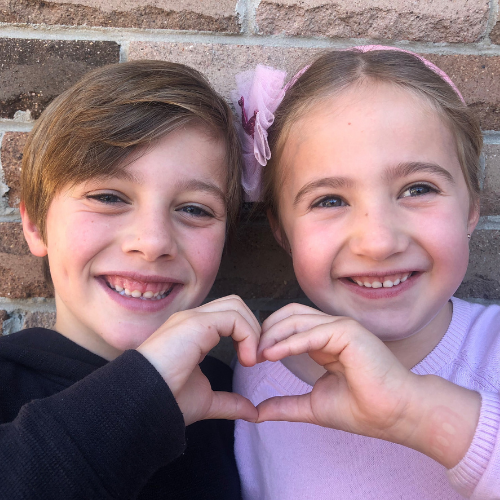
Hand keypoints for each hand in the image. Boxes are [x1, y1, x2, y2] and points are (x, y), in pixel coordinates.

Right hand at [137, 295, 259, 425]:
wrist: (142, 403)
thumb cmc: (166, 400)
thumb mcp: (206, 401)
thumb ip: (229, 402)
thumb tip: (253, 412)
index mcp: (194, 332)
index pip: (229, 316)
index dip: (247, 334)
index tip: (251, 363)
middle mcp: (192, 319)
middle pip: (235, 304)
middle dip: (253, 327)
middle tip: (255, 358)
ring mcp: (192, 318)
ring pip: (236, 306)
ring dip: (252, 331)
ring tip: (251, 360)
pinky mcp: (195, 324)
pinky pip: (234, 317)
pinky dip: (248, 336)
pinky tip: (246, 360)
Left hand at [257, 303, 480, 467]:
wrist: (396, 415)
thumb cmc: (362, 410)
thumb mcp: (313, 405)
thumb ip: (286, 404)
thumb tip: (257, 412)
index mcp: (326, 341)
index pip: (290, 325)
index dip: (269, 337)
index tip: (250, 358)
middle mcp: (333, 329)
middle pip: (289, 315)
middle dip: (266, 331)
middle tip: (249, 353)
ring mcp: (341, 327)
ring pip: (296, 319)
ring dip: (273, 335)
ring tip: (257, 355)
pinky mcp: (348, 332)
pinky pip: (312, 333)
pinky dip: (289, 343)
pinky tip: (271, 355)